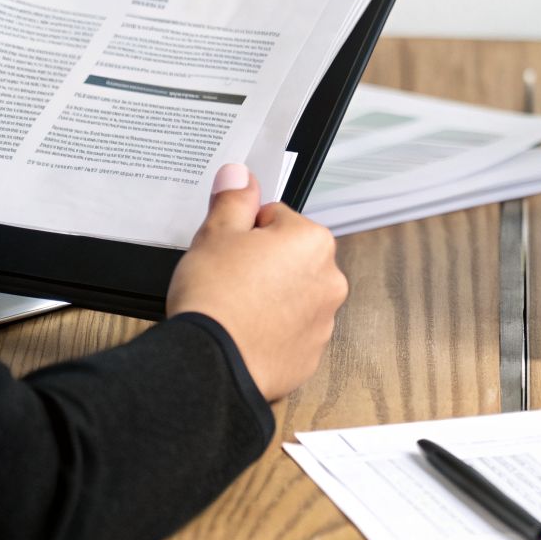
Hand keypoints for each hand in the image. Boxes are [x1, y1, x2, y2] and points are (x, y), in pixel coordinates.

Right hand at [167, 163, 348, 400]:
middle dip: (261, 263)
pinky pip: (290, 332)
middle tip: (227, 278)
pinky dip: (271, 331)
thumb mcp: (216, 234)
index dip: (245, 230)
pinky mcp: (311, 354)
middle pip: (289, 258)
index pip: (277, 218)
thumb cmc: (216, 298)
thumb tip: (240, 175)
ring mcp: (324, 320)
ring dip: (268, 297)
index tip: (228, 248)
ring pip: (291, 295)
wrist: (211, 364)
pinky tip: (244, 333)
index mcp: (313, 241)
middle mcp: (330, 279)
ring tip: (233, 308)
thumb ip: (233, 200)